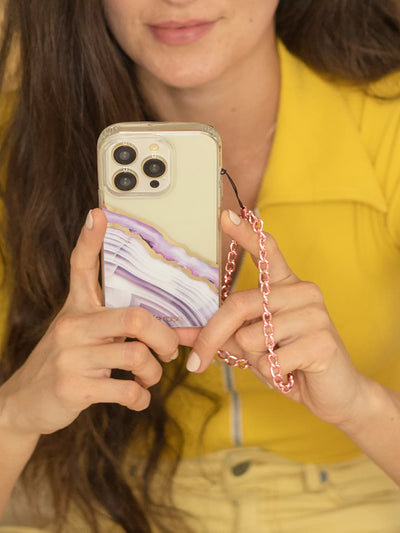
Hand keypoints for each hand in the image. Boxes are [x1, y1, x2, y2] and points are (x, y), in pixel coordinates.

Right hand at [0, 209, 178, 436]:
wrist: (24, 403)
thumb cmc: (65, 363)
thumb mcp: (80, 335)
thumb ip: (114, 327)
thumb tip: (166, 329)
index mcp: (76, 308)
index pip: (81, 267)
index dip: (90, 240)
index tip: (99, 214)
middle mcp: (72, 326)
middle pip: (135, 317)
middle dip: (165, 336)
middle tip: (169, 350)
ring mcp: (71, 357)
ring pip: (137, 355)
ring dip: (154, 372)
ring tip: (149, 377)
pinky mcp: (73, 388)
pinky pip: (127, 390)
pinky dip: (142, 397)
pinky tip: (138, 397)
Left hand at [184, 209, 369, 427]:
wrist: (335, 391)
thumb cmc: (289, 362)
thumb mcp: (252, 345)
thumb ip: (221, 334)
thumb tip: (179, 334)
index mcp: (285, 286)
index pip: (266, 251)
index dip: (245, 234)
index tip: (224, 215)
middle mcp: (302, 291)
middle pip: (238, 306)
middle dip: (211, 337)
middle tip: (196, 362)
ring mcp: (314, 313)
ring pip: (251, 338)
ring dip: (254, 360)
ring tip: (278, 362)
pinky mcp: (321, 341)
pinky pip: (270, 361)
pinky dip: (272, 375)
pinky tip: (292, 372)